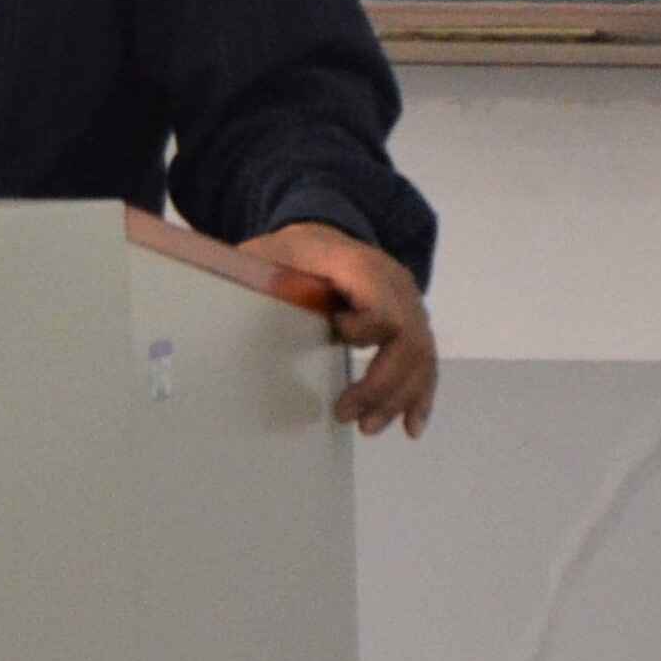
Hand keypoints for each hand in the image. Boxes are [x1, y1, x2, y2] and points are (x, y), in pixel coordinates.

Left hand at [242, 222, 436, 437]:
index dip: (366, 331)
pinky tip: (410, 427)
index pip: (384, 306)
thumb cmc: (289, 252)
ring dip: (398, 397)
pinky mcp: (412, 322)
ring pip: (421, 355)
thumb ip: (257, 280)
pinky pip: (426, 360)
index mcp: (358, 263)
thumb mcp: (268, 255)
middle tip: (345, 414)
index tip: (335, 335)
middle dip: (381, 385)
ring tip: (367, 427)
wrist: (321, 233)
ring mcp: (408, 302)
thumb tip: (234, 311)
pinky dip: (419, 395)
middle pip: (409, 339)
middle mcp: (394, 282)